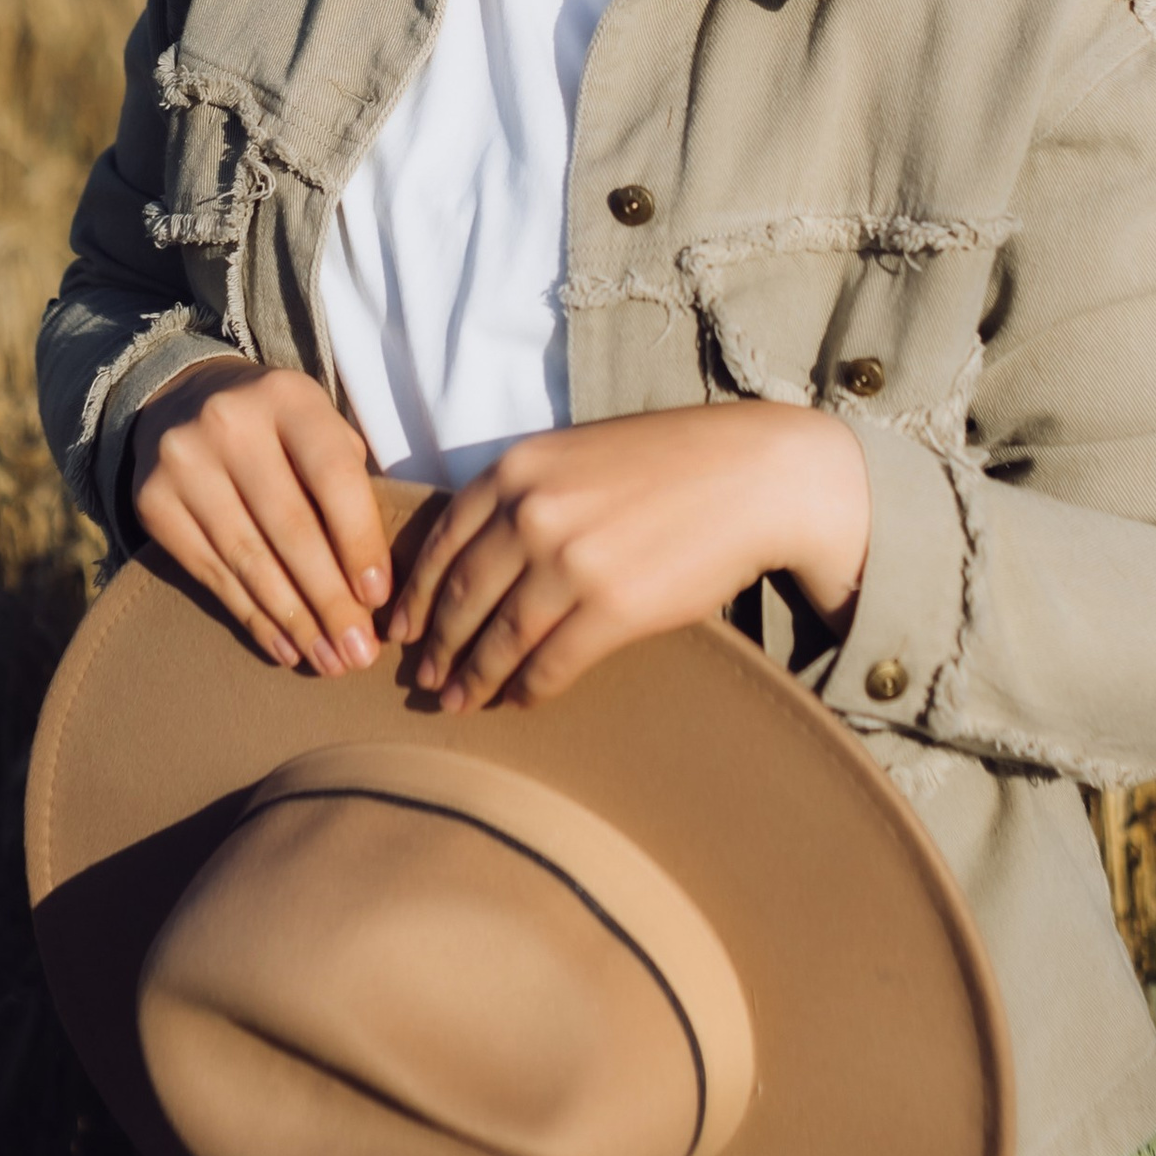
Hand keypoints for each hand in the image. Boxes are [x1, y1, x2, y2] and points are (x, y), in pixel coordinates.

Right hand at [129, 362, 391, 676]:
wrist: (185, 400)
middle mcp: (229, 423)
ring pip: (248, 560)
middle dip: (330, 600)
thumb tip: (377, 589)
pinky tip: (285, 647)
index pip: (333, 476)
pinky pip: (211, 574)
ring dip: (295, 621)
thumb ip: (350, 487)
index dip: (359, 542)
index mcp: (287, 396)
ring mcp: (182, 462)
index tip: (378, 598)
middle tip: (359, 653)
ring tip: (329, 660)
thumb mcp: (320, 429)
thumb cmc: (281, 430)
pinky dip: (253, 617)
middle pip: (289, 528)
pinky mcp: (152, 501)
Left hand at [384, 403, 872, 713]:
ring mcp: (571, 563)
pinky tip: (520, 699)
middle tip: (422, 679)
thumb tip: (474, 554)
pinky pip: (551, 663)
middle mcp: (532, 513)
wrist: (755, 476)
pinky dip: (529, 688)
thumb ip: (522, 492)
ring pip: (499, 638)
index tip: (401, 630)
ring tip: (458, 701)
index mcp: (517, 470)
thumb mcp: (577, 454)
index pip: (441, 544)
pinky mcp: (613, 608)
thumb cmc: (669, 462)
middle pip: (462, 597)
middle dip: (437, 647)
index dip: (416, 596)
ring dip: (473, 678)